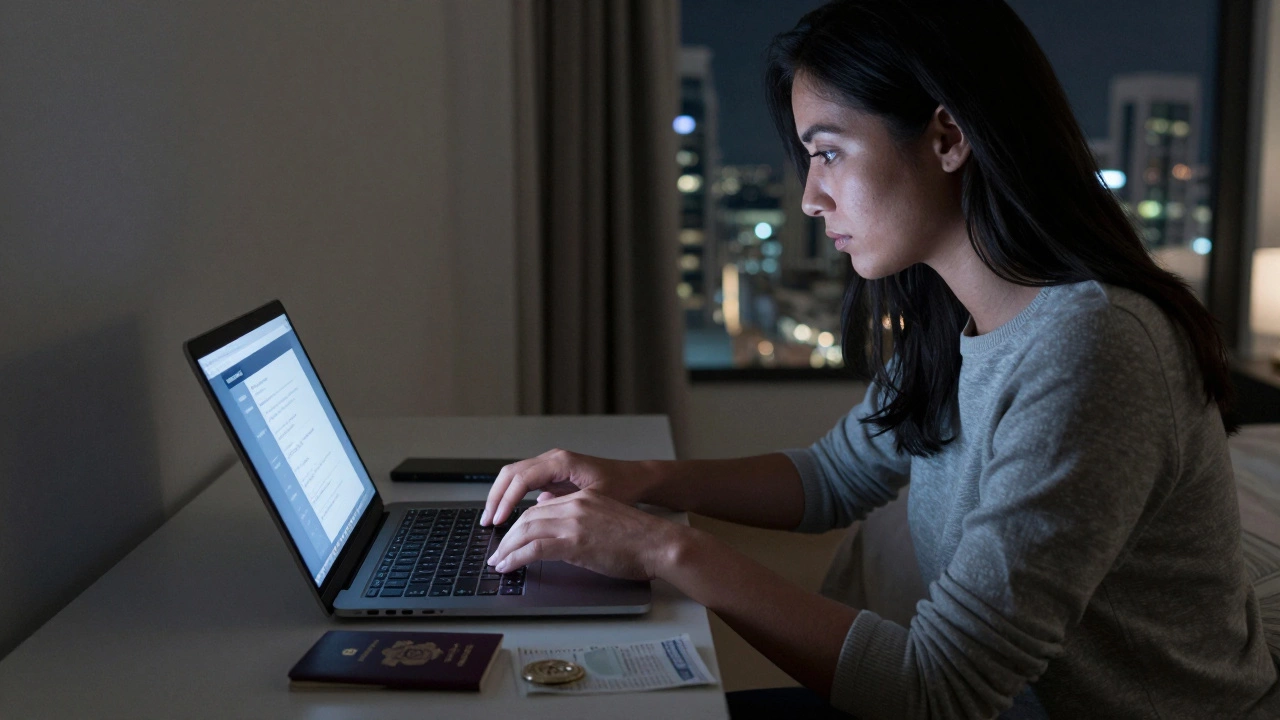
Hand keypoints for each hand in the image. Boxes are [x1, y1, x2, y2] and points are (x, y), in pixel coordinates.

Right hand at [480, 448, 656, 526]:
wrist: (636, 478)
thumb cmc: (622, 487)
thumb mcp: (596, 499)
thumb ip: (567, 503)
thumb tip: (537, 509)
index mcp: (561, 462)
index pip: (522, 478)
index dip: (506, 500)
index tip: (498, 519)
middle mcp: (553, 459)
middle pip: (511, 473)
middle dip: (495, 497)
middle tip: (487, 522)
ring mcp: (551, 464)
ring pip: (514, 475)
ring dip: (500, 496)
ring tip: (492, 519)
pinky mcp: (553, 473)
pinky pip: (524, 481)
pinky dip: (511, 496)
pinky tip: (507, 514)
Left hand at [486, 492, 686, 580]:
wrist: (660, 545)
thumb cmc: (640, 541)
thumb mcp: (606, 521)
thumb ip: (582, 520)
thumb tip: (557, 529)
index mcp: (583, 498)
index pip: (540, 508)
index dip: (520, 525)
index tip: (510, 539)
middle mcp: (575, 505)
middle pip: (527, 518)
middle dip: (507, 537)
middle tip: (497, 553)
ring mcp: (574, 522)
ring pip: (526, 531)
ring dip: (507, 549)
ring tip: (498, 562)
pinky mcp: (575, 542)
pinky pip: (534, 548)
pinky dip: (515, 558)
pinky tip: (508, 567)